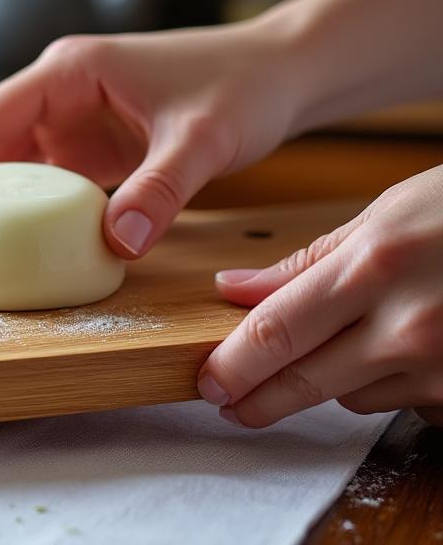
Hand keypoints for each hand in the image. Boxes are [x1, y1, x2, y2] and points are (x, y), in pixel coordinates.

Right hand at [0, 23, 298, 257]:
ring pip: (4, 160)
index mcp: (70, 71)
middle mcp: (60, 90)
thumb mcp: (203, 138)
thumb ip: (160, 188)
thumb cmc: (244, 86)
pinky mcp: (92, 144)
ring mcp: (73, 117)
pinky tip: (1, 242)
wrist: (283, 73)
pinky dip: (17, 208)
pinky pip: (40, 179)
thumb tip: (116, 244)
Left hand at [198, 165, 442, 427]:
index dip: (233, 365)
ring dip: (335, 381)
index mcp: (374, 267)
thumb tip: (232, 290)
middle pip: (306, 382)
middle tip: (228, 401)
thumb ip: (307, 262)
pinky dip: (395, 384)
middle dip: (258, 398)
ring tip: (349, 341)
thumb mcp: (388, 213)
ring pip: (355, 397)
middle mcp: (409, 325)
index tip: (208, 381)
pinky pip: (410, 404)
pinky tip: (410, 349)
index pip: (277, 332)